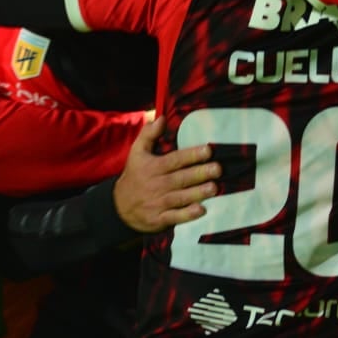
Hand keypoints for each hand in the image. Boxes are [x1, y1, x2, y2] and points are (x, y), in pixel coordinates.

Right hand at [113, 118, 219, 232]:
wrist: (119, 206)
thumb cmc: (134, 175)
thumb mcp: (136, 152)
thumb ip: (148, 135)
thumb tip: (161, 118)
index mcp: (153, 167)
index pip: (175, 160)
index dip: (191, 155)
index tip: (208, 150)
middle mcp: (156, 184)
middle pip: (181, 178)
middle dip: (200, 173)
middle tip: (218, 169)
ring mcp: (158, 203)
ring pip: (180, 197)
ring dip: (197, 193)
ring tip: (214, 188)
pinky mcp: (159, 219)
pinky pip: (175, 217)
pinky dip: (187, 215)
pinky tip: (201, 210)